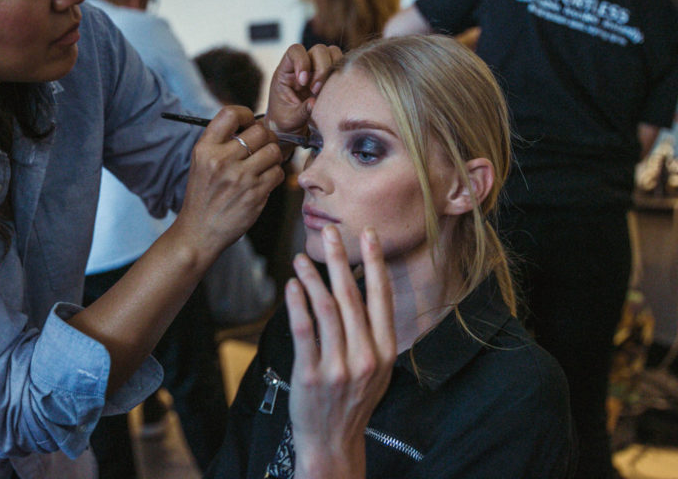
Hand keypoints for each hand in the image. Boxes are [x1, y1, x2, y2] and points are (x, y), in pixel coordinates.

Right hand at [173, 105, 282, 258]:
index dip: (246, 115)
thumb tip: (253, 125)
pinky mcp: (255, 194)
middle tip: (262, 147)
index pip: (231, 114)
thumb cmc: (203, 196)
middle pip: (260, 131)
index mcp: (205, 149)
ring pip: (273, 150)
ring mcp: (240, 178)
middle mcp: (222, 160)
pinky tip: (263, 181)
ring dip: (273, 156)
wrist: (199, 232)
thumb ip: (222, 142)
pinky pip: (278, 172)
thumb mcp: (202, 163)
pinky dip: (275, 175)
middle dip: (265, 138)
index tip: (249, 124)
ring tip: (263, 165)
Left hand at [266, 43, 341, 135]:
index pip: (295, 51)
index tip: (302, 82)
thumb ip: (301, 111)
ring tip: (325, 90)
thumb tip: (314, 103)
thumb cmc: (285, 120)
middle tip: (315, 90)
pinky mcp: (329, 76)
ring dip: (332, 69)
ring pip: (332, 54)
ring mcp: (318, 70)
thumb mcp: (290, 119)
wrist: (291, 127)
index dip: (301, 61)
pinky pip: (341, 65)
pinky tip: (334, 90)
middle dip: (321, 69)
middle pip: (319, 50)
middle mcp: (303, 66)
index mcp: (286, 71)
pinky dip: (341, 75)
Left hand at [286, 225, 396, 478]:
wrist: (333, 442)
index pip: (381, 297)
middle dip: (340, 259)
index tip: (368, 235)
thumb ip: (373, 333)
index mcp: (385, 351)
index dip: (375, 262)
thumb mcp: (376, 369)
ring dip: (313, 277)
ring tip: (301, 258)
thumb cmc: (353, 401)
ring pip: (325, 308)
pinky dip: (297, 303)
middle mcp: (365, 356)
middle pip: (352, 296)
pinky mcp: (310, 374)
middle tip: (331, 233)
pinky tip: (292, 285)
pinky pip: (304, 330)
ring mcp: (338, 366)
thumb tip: (364, 289)